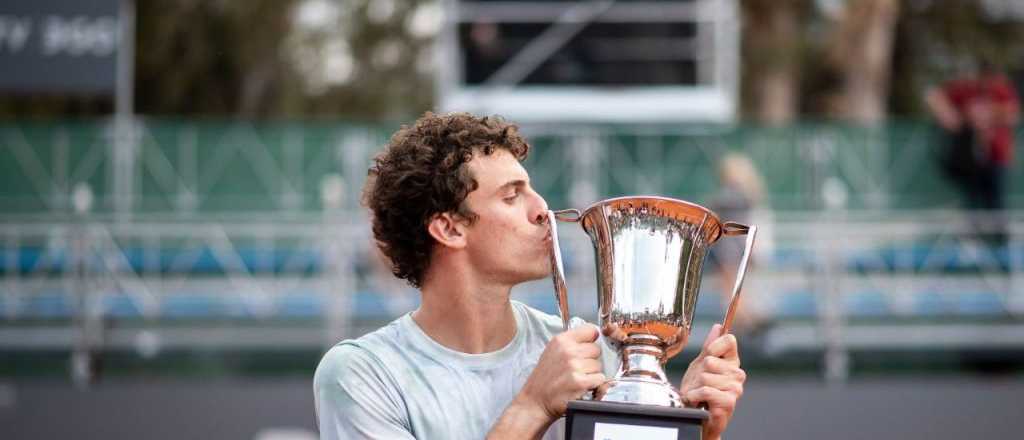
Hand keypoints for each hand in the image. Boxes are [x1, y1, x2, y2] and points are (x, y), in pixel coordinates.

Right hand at [517, 324, 605, 418]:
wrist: (536, 400)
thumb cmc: (545, 377)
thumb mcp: (552, 351)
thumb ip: (571, 342)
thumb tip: (594, 336)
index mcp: (561, 340)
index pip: (591, 330)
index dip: (592, 340)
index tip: (588, 347)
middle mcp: (568, 351)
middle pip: (597, 349)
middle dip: (591, 359)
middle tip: (578, 368)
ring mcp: (574, 366)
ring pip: (599, 365)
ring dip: (592, 373)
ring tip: (577, 378)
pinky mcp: (580, 382)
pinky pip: (600, 378)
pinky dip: (594, 384)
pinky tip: (581, 386)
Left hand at [679, 324, 744, 439]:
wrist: (698, 415)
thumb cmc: (700, 390)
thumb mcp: (701, 365)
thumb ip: (709, 346)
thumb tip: (719, 326)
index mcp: (732, 361)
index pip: (729, 340)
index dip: (713, 346)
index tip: (706, 358)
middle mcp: (737, 373)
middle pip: (710, 360)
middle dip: (698, 373)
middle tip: (699, 383)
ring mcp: (735, 388)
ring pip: (706, 376)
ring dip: (694, 387)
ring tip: (698, 393)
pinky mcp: (729, 402)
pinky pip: (706, 390)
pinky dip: (695, 396)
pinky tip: (697, 400)